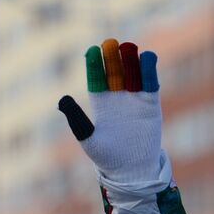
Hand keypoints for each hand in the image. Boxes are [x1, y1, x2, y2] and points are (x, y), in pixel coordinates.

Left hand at [57, 38, 164, 185]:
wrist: (132, 170)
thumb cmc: (106, 157)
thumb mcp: (88, 138)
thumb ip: (77, 119)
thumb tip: (62, 99)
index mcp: (100, 103)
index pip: (97, 78)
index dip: (95, 65)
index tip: (91, 50)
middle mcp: (117, 97)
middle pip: (114, 72)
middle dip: (112, 58)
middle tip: (109, 43)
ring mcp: (134, 99)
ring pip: (132, 74)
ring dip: (130, 60)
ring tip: (128, 47)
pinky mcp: (151, 103)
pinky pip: (150, 83)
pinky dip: (149, 70)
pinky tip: (147, 57)